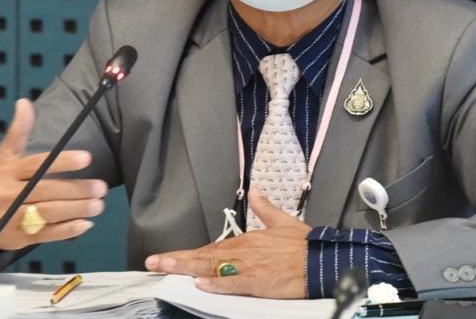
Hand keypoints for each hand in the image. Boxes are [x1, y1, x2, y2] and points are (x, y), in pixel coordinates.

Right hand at [0, 99, 107, 249]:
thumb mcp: (3, 157)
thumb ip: (17, 131)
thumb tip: (24, 102)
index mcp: (7, 172)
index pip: (38, 165)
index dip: (63, 161)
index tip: (87, 158)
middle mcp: (8, 194)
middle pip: (46, 191)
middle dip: (76, 190)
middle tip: (101, 187)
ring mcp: (12, 218)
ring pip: (47, 214)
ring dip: (76, 210)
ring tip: (99, 204)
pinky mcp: (18, 238)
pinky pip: (45, 235)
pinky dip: (66, 231)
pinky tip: (85, 224)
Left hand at [144, 188, 310, 297]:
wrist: (322, 259)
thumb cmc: (305, 244)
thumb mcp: (284, 221)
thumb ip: (266, 208)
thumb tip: (256, 191)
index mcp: (247, 239)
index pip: (211, 248)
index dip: (187, 253)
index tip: (165, 256)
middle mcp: (243, 251)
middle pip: (205, 256)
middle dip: (177, 260)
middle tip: (153, 263)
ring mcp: (248, 266)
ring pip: (212, 268)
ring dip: (187, 268)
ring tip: (164, 269)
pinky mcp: (258, 282)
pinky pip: (232, 283)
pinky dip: (216, 283)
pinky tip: (200, 284)